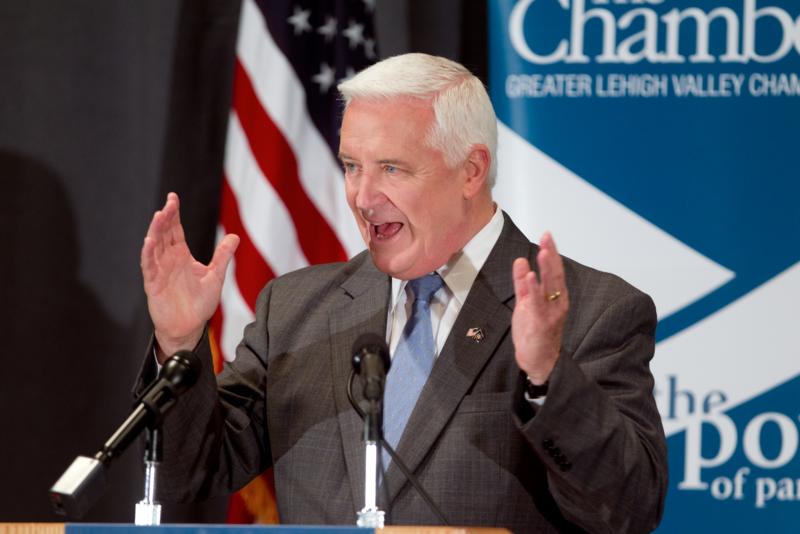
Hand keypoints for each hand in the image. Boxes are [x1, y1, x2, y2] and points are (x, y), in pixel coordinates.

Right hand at [140, 193, 238, 361]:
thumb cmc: (200, 303)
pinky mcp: (153, 284)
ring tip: (159, 216)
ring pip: (154, 247)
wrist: (189, 327)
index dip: (174, 214)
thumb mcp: (215, 276)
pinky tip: (149, 242)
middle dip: (166, 218)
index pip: (176, 230)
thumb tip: (235, 236)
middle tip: (169, 203)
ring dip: (155, 231)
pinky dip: (148, 254)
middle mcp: (168, 260)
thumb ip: (223, 256)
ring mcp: (159, 271)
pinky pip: (149, 266)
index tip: (173, 198)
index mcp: (181, 255)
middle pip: (164, 234)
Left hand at [511, 232, 568, 384]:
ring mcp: (550, 312)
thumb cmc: (535, 333)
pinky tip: (531, 276)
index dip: (551, 252)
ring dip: (546, 268)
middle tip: (547, 237)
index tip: (546, 236)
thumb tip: (520, 261)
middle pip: (555, 274)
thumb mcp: (526, 303)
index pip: (554, 270)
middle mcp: (557, 302)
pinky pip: (537, 302)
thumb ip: (522, 283)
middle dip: (551, 254)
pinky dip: (534, 288)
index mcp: (555, 297)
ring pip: (550, 286)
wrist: (540, 361)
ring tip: (543, 251)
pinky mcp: (540, 322)